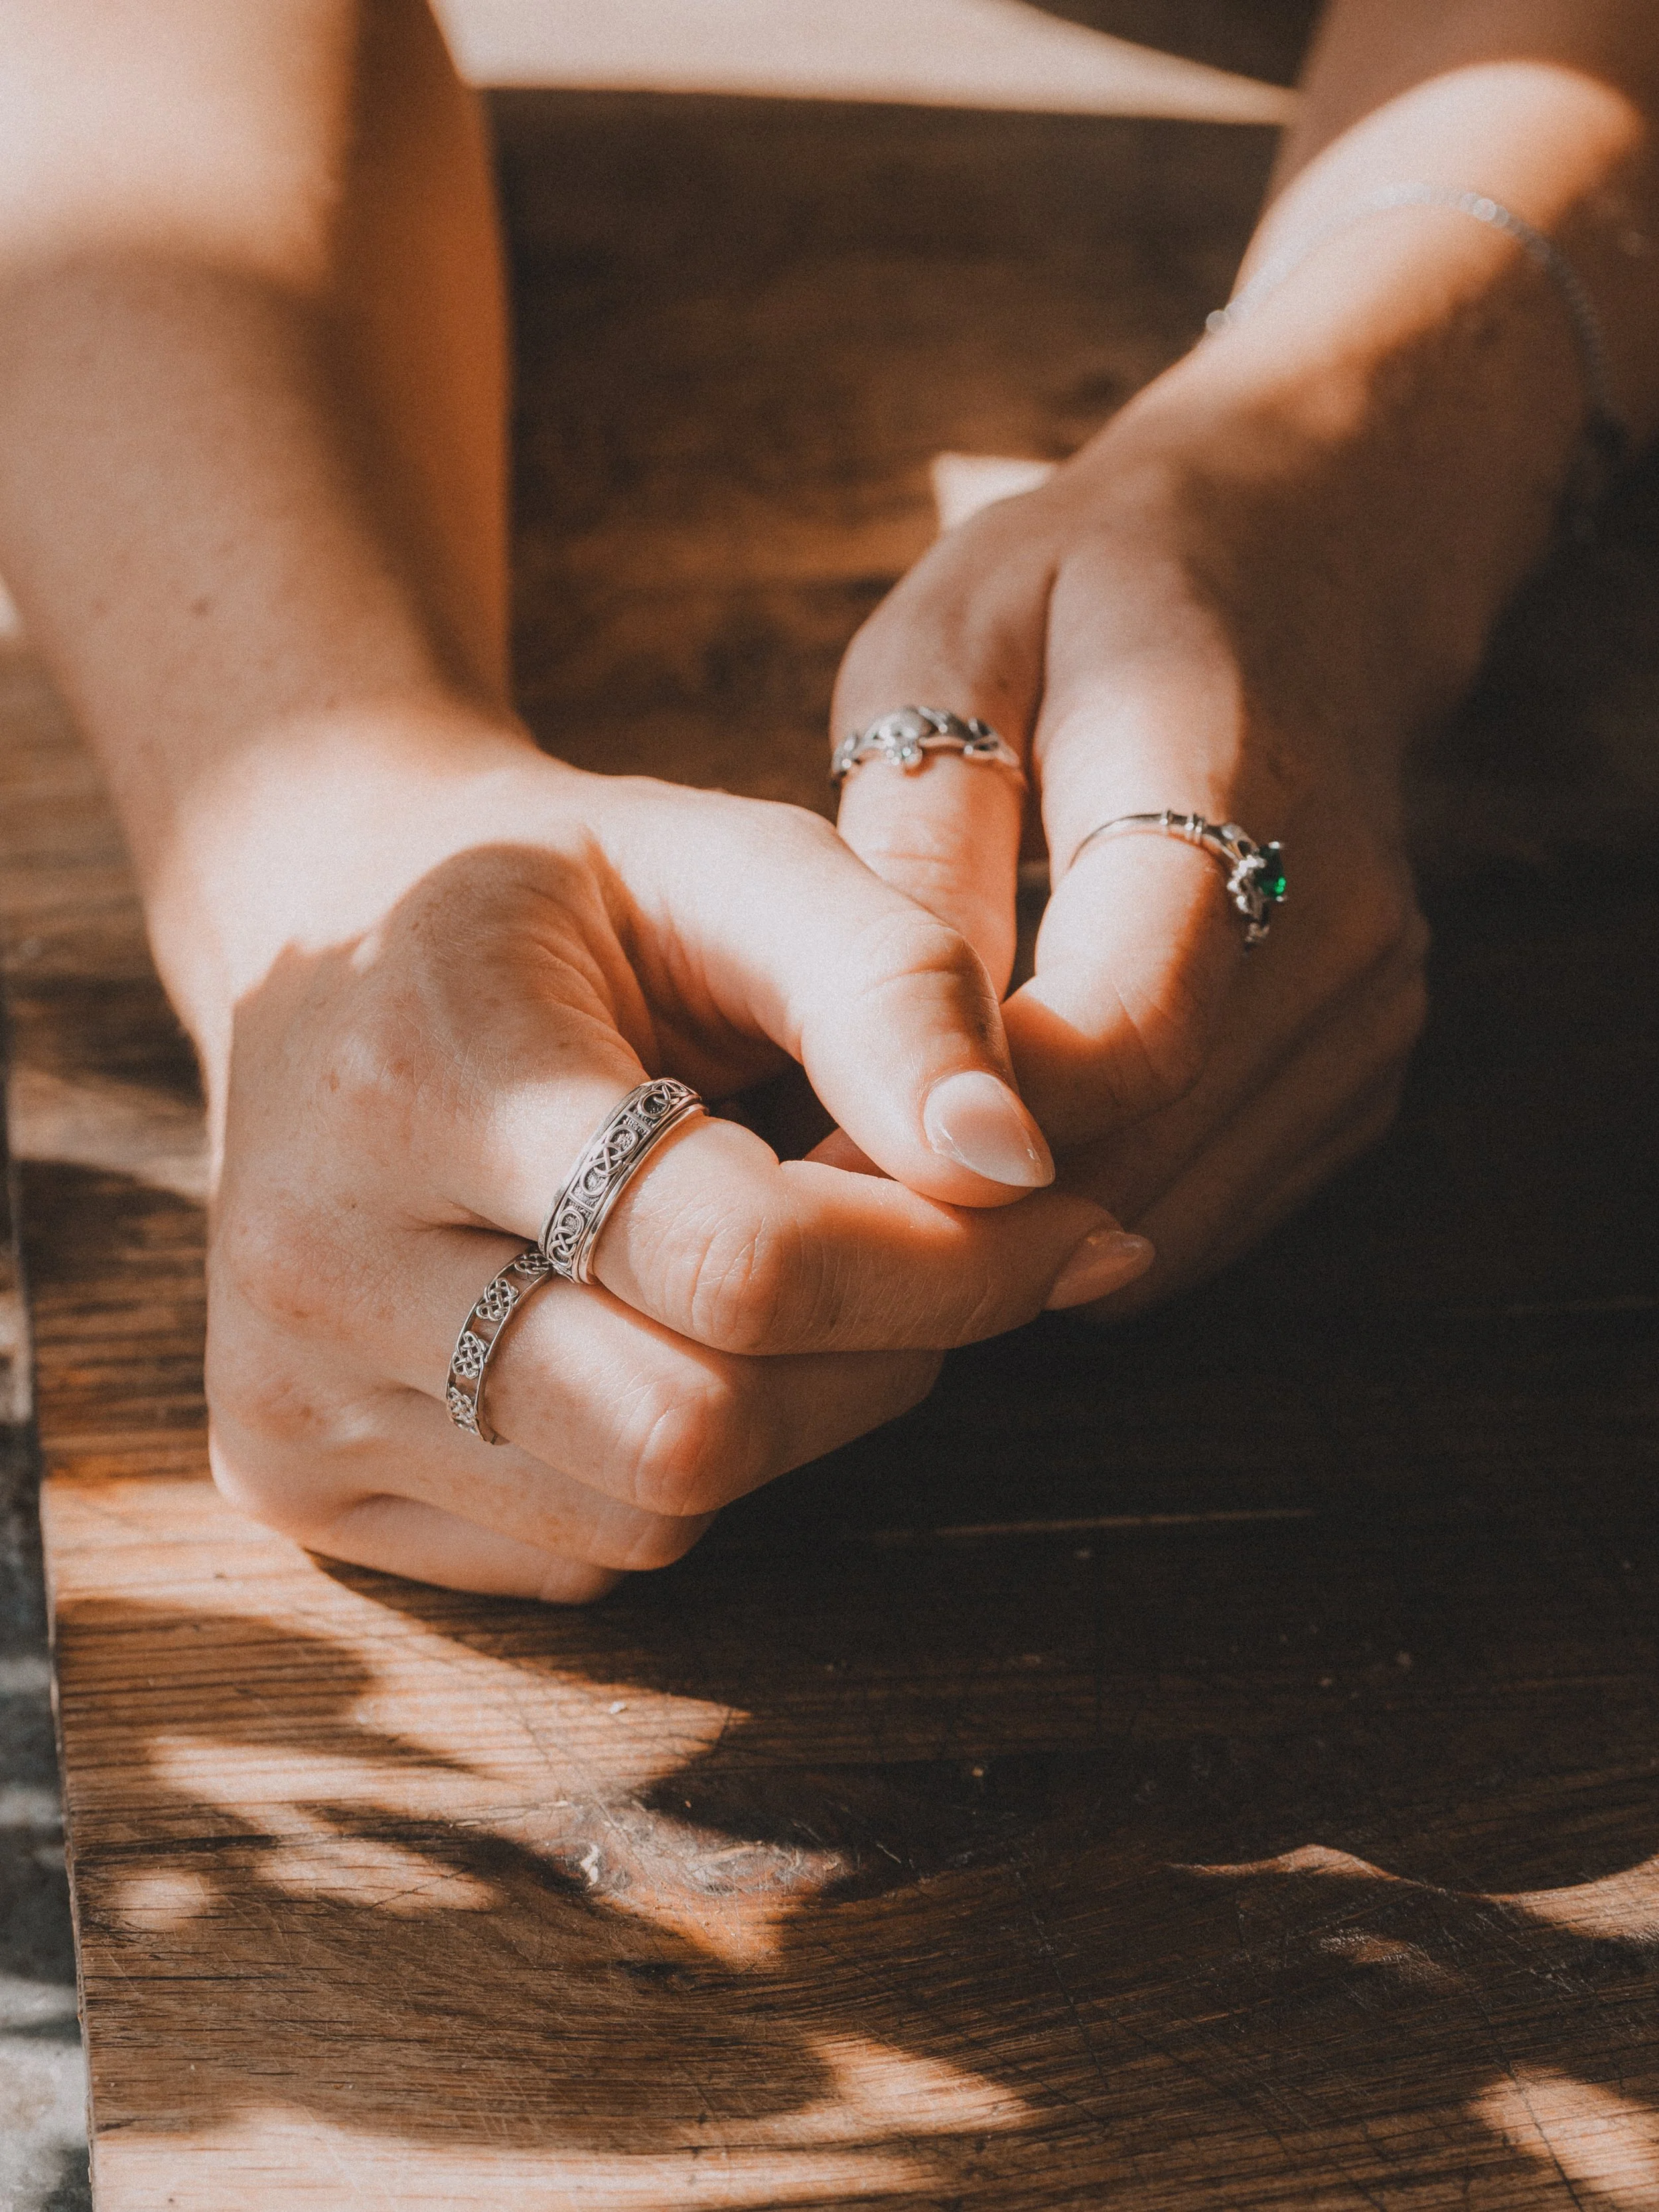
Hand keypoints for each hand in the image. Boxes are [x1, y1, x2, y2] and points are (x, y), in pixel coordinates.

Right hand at [199, 738, 1151, 1598]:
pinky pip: (579, 1551)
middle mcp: (316, 1264)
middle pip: (697, 1429)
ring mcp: (293, 1395)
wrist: (323, 925)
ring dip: (794, 1411)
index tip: (1061, 1211)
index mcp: (417, 1074)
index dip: (948, 1263)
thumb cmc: (560, 891)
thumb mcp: (733, 859)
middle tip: (936, 1250)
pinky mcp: (300, 1479)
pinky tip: (664, 1326)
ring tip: (795, 1269)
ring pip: (650, 1515)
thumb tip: (1021, 1165)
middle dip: (883, 1353)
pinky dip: (679, 1463)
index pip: (737, 1263)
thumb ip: (891, 985)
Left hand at [833, 379, 1436, 1309]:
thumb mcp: (951, 649)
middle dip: (964, 1206)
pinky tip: (995, 1168)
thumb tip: (885, 1038)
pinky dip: (1093, 1218)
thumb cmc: (1087, 596)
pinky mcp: (1361, 1073)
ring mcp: (1366, 1014)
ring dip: (1019, 1233)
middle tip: (810, 1206)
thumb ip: (921, 837)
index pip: (1122, 1036)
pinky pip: (1212, 1207)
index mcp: (1228, 790)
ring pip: (1175, 1210)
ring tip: (884, 1188)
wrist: (1302, 568)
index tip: (818, 1152)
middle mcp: (1334, 928)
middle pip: (1144, 1152)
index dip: (966, 1122)